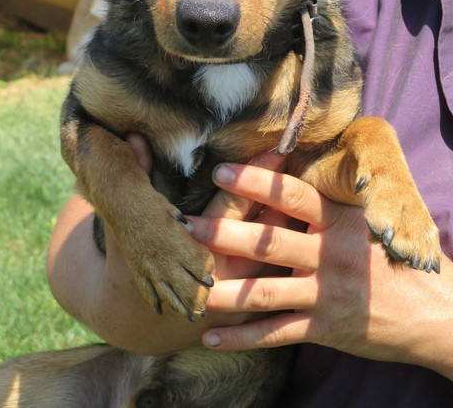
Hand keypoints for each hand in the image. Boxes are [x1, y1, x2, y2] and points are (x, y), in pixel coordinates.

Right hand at [47, 137, 289, 354]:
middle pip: (260, 231)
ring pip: (272, 258)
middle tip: (308, 168)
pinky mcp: (244, 310)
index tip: (278, 148)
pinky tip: (311, 233)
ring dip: (293, 228)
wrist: (134, 316)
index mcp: (189, 247)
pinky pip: (275, 281)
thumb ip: (139, 174)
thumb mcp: (131, 216)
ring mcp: (233, 294)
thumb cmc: (133, 256)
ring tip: (321, 197)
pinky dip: (291, 258)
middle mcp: (214, 273)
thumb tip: (135, 136)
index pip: (231, 205)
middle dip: (284, 198)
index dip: (256, 176)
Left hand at [186, 160, 452, 404]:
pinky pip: (276, 333)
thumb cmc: (397, 256)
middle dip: (224, 234)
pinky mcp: (324, 328)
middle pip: (267, 241)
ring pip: (264, 291)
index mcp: (338, 221)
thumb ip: (333, 199)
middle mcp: (328, 255)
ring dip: (223, 289)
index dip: (255, 183)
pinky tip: (210, 337)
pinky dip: (242, 337)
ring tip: (188, 286)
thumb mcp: (371, 219)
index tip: (220, 172)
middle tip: (187, 226)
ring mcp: (325, 294)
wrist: (435, 312)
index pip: (291, 196)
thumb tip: (293, 167)